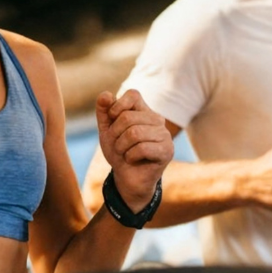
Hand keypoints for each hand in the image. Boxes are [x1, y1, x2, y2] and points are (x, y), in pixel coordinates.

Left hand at [95, 89, 173, 210]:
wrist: (127, 178)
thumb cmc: (119, 151)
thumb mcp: (107, 130)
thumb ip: (104, 111)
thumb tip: (105, 95)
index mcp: (144, 110)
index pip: (133, 95)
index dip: (118, 106)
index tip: (112, 119)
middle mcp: (157, 119)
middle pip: (128, 117)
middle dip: (115, 134)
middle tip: (117, 145)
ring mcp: (165, 135)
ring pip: (134, 133)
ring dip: (121, 147)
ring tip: (124, 153)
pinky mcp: (167, 150)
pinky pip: (142, 148)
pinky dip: (130, 156)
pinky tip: (133, 160)